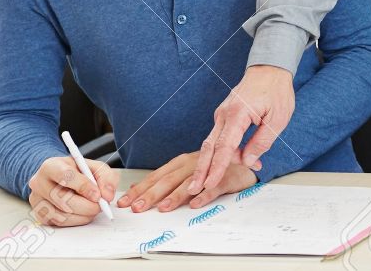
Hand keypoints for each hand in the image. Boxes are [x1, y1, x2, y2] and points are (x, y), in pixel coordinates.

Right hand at [26, 156, 117, 227]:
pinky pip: (59, 223)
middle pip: (63, 199)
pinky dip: (76, 221)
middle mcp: (39, 183)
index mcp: (51, 166)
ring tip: (93, 209)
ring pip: (62, 214)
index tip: (98, 195)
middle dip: (87, 205)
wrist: (60, 179)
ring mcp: (36, 200)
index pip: (66, 176)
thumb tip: (107, 195)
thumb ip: (106, 177)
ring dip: (83, 215)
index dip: (84, 187)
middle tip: (100, 206)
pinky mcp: (39, 215)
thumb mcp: (95, 167)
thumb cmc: (77, 172)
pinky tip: (83, 213)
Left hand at [120, 152, 255, 212]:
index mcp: (180, 163)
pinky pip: (214, 187)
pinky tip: (195, 204)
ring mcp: (209, 170)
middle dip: (151, 195)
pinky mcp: (225, 177)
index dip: (140, 189)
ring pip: (189, 183)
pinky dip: (204, 195)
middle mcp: (192, 164)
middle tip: (138, 207)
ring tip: (163, 208)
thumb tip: (138, 188)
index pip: (156, 176)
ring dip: (175, 196)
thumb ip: (165, 179)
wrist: (244, 163)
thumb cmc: (211, 169)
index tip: (125, 201)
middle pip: (168, 180)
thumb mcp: (185, 172)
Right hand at [190, 65, 293, 197]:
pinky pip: (220, 137)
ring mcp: (222, 114)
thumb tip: (248, 161)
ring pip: (212, 143)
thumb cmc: (276, 91)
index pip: (224, 146)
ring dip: (209, 163)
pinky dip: (221, 152)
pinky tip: (233, 162)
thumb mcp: (278, 119)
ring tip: (203, 183)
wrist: (270, 69)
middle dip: (200, 170)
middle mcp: (224, 114)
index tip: (207, 184)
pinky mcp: (224, 116)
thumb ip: (261, 142)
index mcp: (238, 114)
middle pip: (209, 147)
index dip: (216, 168)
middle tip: (193, 189)